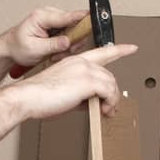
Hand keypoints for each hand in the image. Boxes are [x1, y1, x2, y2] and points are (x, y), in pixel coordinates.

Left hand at [2, 6, 87, 67]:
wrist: (10, 48)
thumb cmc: (18, 47)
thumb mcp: (34, 49)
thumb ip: (52, 45)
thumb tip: (67, 42)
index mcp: (42, 16)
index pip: (68, 16)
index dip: (82, 19)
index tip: (94, 20)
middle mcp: (50, 14)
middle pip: (75, 25)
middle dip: (71, 43)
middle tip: (59, 54)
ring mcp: (54, 20)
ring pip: (74, 32)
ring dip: (68, 46)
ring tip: (54, 54)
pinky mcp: (57, 26)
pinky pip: (70, 35)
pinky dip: (65, 46)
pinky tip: (55, 51)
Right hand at [11, 43, 138, 120]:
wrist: (28, 98)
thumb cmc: (39, 97)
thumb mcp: (64, 93)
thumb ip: (80, 94)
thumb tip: (92, 103)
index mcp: (74, 61)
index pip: (101, 52)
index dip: (119, 50)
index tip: (131, 48)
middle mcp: (81, 62)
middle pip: (109, 75)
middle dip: (112, 93)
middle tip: (109, 107)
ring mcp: (85, 70)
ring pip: (111, 83)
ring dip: (111, 100)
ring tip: (106, 112)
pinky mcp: (88, 81)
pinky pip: (109, 92)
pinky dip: (110, 103)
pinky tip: (104, 110)